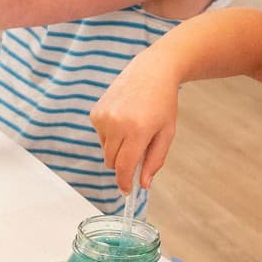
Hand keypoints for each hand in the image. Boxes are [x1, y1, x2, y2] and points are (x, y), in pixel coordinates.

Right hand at [90, 52, 182, 195]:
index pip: (124, 167)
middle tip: (138, 152)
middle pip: (112, 162)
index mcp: (138, 130)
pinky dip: (111, 135)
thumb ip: (154, 160)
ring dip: (117, 149)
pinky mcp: (95, 112)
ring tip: (133, 130)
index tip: (126, 191)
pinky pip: (100, 136)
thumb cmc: (163, 102)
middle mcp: (117, 124)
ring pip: (105, 150)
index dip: (124, 183)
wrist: (152, 71)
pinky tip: (123, 119)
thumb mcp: (166, 133)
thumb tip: (143, 184)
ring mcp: (103, 117)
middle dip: (123, 164)